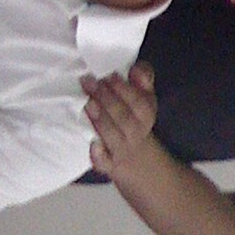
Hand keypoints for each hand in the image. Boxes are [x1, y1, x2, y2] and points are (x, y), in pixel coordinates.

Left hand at [81, 62, 155, 178]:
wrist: (137, 159)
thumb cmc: (135, 118)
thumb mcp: (145, 96)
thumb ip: (143, 77)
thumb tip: (136, 69)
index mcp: (146, 114)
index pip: (138, 102)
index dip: (123, 89)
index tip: (108, 75)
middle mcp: (136, 132)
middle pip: (124, 117)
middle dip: (106, 99)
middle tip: (89, 83)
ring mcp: (122, 150)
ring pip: (113, 136)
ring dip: (101, 120)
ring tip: (88, 103)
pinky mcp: (108, 165)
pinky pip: (105, 163)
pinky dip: (99, 155)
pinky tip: (92, 144)